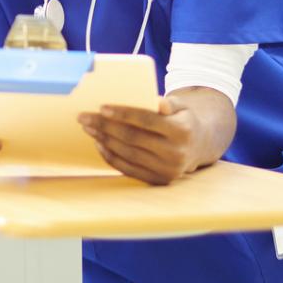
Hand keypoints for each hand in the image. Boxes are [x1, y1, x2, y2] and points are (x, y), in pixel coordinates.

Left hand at [79, 99, 212, 184]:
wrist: (198, 146)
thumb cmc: (182, 120)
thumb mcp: (182, 107)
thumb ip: (169, 103)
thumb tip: (157, 102)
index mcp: (182, 131)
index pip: (147, 120)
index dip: (123, 114)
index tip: (101, 107)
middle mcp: (176, 153)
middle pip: (133, 138)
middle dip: (105, 126)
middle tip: (84, 117)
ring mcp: (167, 170)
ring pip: (128, 154)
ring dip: (104, 140)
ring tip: (89, 128)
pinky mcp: (158, 181)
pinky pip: (128, 169)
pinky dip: (111, 157)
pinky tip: (99, 144)